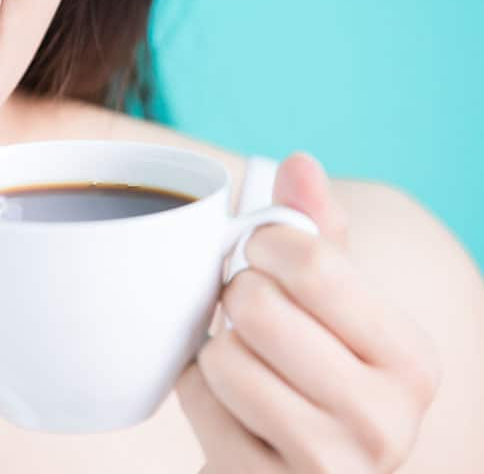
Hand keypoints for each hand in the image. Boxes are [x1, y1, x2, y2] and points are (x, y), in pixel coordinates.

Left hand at [175, 152, 440, 472]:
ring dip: (213, 351)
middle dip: (234, 298)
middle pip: (257, 306)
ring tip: (241, 361)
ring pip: (221, 357)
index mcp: (409, 359)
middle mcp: (383, 419)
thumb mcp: (336, 310)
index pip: (313, 262)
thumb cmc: (313, 377)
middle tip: (246, 314)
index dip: (262, 244)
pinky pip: (196, 401)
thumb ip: (322, 236)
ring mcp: (326, 464)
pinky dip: (196, 391)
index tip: (258, 255)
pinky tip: (226, 404)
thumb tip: (300, 163)